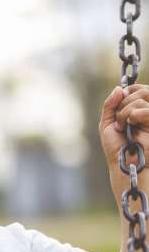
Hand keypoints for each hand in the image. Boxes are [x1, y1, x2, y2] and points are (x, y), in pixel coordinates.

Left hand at [98, 84, 148, 201]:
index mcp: (138, 109)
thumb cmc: (116, 147)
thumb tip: (119, 88)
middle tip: (120, 122)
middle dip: (122, 105)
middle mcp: (147, 110)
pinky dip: (133, 116)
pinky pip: (145, 109)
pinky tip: (131, 128)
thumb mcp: (107, 123)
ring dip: (125, 114)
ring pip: (140, 99)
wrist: (124, 162)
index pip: (136, 89)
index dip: (125, 94)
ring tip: (124, 128)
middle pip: (139, 91)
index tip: (117, 108)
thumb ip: (110, 105)